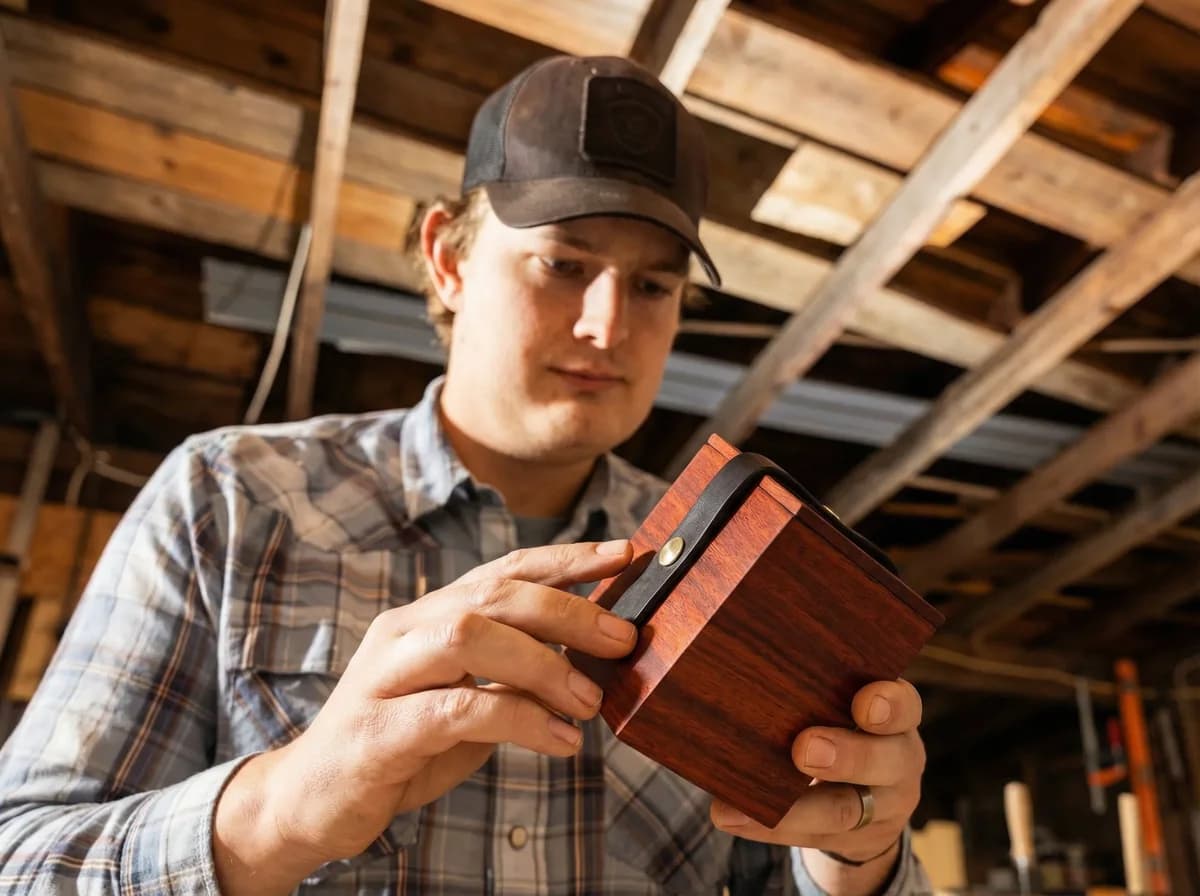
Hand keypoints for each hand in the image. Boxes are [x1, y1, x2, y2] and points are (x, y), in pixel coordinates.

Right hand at [262, 540, 636, 864]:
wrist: (310, 802)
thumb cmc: (401, 746)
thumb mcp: (467, 700)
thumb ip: (512, 674)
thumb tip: (591, 657)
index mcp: (427, 617)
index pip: (503, 570)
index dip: (565, 558)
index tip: (623, 554)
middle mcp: (404, 631)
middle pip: (491, 595)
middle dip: (567, 610)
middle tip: (623, 639)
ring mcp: (384, 676)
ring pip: (468, 636)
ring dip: (543, 664)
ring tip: (590, 700)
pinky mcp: (377, 729)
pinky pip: (455, 708)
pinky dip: (519, 719)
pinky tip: (560, 741)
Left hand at [710, 679, 924, 863]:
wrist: (873, 799)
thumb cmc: (845, 724)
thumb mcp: (848, 703)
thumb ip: (821, 688)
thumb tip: (747, 658)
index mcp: (899, 716)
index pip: (905, 707)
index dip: (889, 704)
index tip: (865, 703)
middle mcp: (899, 762)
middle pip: (885, 761)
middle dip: (846, 756)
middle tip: (804, 749)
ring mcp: (881, 808)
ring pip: (843, 810)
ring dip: (795, 808)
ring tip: (744, 803)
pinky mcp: (851, 839)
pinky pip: (808, 837)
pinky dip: (766, 827)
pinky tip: (730, 816)